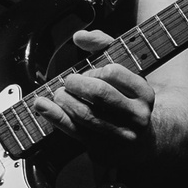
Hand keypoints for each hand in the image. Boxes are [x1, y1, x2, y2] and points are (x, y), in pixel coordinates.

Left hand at [27, 30, 156, 159]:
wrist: (142, 141)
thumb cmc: (126, 99)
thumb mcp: (123, 70)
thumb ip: (103, 46)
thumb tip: (79, 37)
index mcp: (144, 93)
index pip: (113, 73)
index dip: (94, 70)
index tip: (89, 73)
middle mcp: (137, 116)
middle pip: (100, 94)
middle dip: (76, 84)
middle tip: (68, 82)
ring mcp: (122, 136)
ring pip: (86, 115)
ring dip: (64, 100)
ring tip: (58, 94)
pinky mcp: (105, 150)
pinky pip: (75, 132)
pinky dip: (55, 117)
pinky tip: (43, 107)